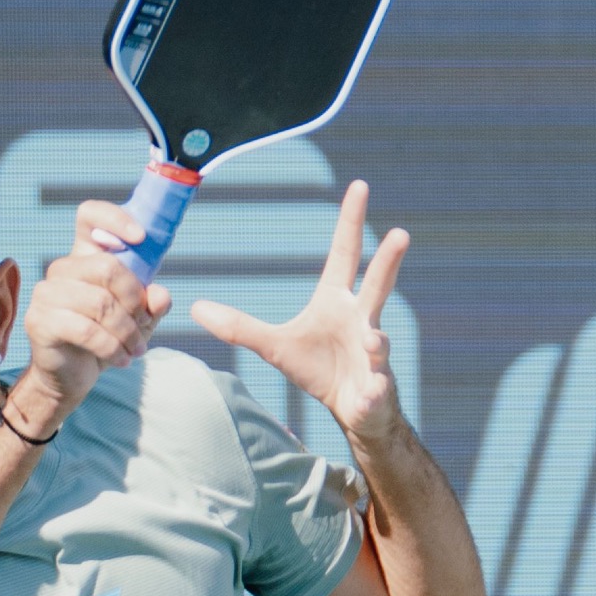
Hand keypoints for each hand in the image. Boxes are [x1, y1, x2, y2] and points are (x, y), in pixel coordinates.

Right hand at [10, 202, 169, 430]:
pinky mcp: (40, 321)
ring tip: (136, 350)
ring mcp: (46, 294)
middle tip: (143, 324)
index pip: (89, 215)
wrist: (71, 377)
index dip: (114, 218)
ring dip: (127, 331)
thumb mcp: (138, 320)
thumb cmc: (104, 340)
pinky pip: (86, 330)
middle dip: (134, 299)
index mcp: (84, 256)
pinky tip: (123, 359)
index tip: (140, 238)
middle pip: (106, 267)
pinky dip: (112, 347)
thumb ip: (152, 303)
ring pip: (100, 304)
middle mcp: (62, 269)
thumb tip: (159, 295)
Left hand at [192, 182, 406, 447]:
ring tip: (370, 341)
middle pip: (377, 284)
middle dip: (388, 261)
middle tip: (401, 234)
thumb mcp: (274, 346)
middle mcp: (361, 318)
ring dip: (377, 339)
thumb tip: (195, 307)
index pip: (346, 254)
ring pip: (379, 338)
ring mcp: (373, 352)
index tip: (359, 185)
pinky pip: (376, 386)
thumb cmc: (317, 368)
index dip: (350, 221)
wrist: (351, 409)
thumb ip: (238, 327)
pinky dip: (372, 391)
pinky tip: (367, 397)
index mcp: (336, 301)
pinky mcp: (377, 386)